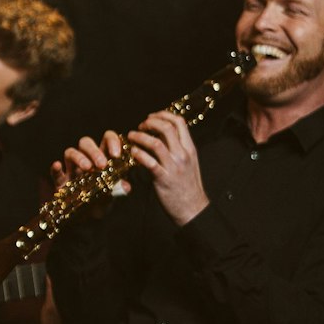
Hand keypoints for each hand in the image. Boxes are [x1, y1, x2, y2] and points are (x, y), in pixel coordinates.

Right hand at [49, 131, 130, 218]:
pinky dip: (56, 168)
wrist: (86, 221)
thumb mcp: (113, 198)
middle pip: (86, 143)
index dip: (112, 141)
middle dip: (94, 151)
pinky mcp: (60, 182)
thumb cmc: (101, 203)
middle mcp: (86, 160)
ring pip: (70, 152)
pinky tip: (58, 166)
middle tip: (101, 164)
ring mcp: (72, 170)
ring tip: (87, 168)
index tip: (116, 154)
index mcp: (103, 159)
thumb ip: (118, 190)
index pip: (106, 140)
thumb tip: (126, 186)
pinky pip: (55, 172)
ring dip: (79, 157)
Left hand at [124, 110, 207, 224]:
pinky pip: (149, 162)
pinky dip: (139, 154)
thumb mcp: (189, 162)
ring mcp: (174, 166)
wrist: (193, 208)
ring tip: (131, 137)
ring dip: (140, 137)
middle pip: (167, 128)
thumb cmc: (187, 186)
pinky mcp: (164, 179)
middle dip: (150, 122)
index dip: (163, 115)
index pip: (179, 122)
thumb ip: (179, 148)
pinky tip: (133, 152)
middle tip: (140, 126)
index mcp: (189, 148)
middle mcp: (183, 154)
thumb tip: (164, 136)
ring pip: (156, 143)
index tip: (151, 117)